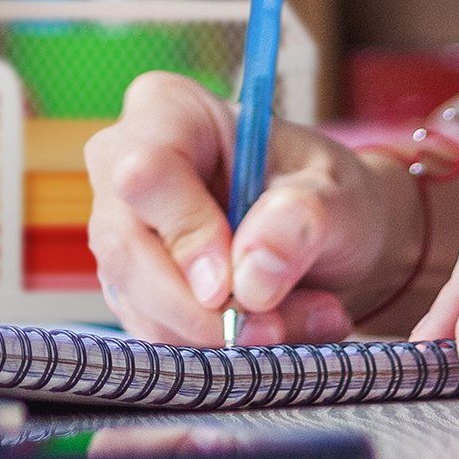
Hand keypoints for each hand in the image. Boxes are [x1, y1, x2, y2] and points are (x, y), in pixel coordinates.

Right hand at [85, 70, 412, 346]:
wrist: (331, 237)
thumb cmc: (328, 195)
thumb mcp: (337, 194)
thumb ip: (301, 220)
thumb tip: (251, 275)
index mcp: (170, 110)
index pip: (146, 170)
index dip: (186, 233)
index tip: (236, 284)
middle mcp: (124, 163)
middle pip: (127, 248)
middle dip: (204, 308)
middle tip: (275, 327)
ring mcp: (121, 228)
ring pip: (141, 302)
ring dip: (223, 334)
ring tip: (304, 320)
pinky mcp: (130, 285)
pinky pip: (155, 332)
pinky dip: (217, 349)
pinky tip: (277, 328)